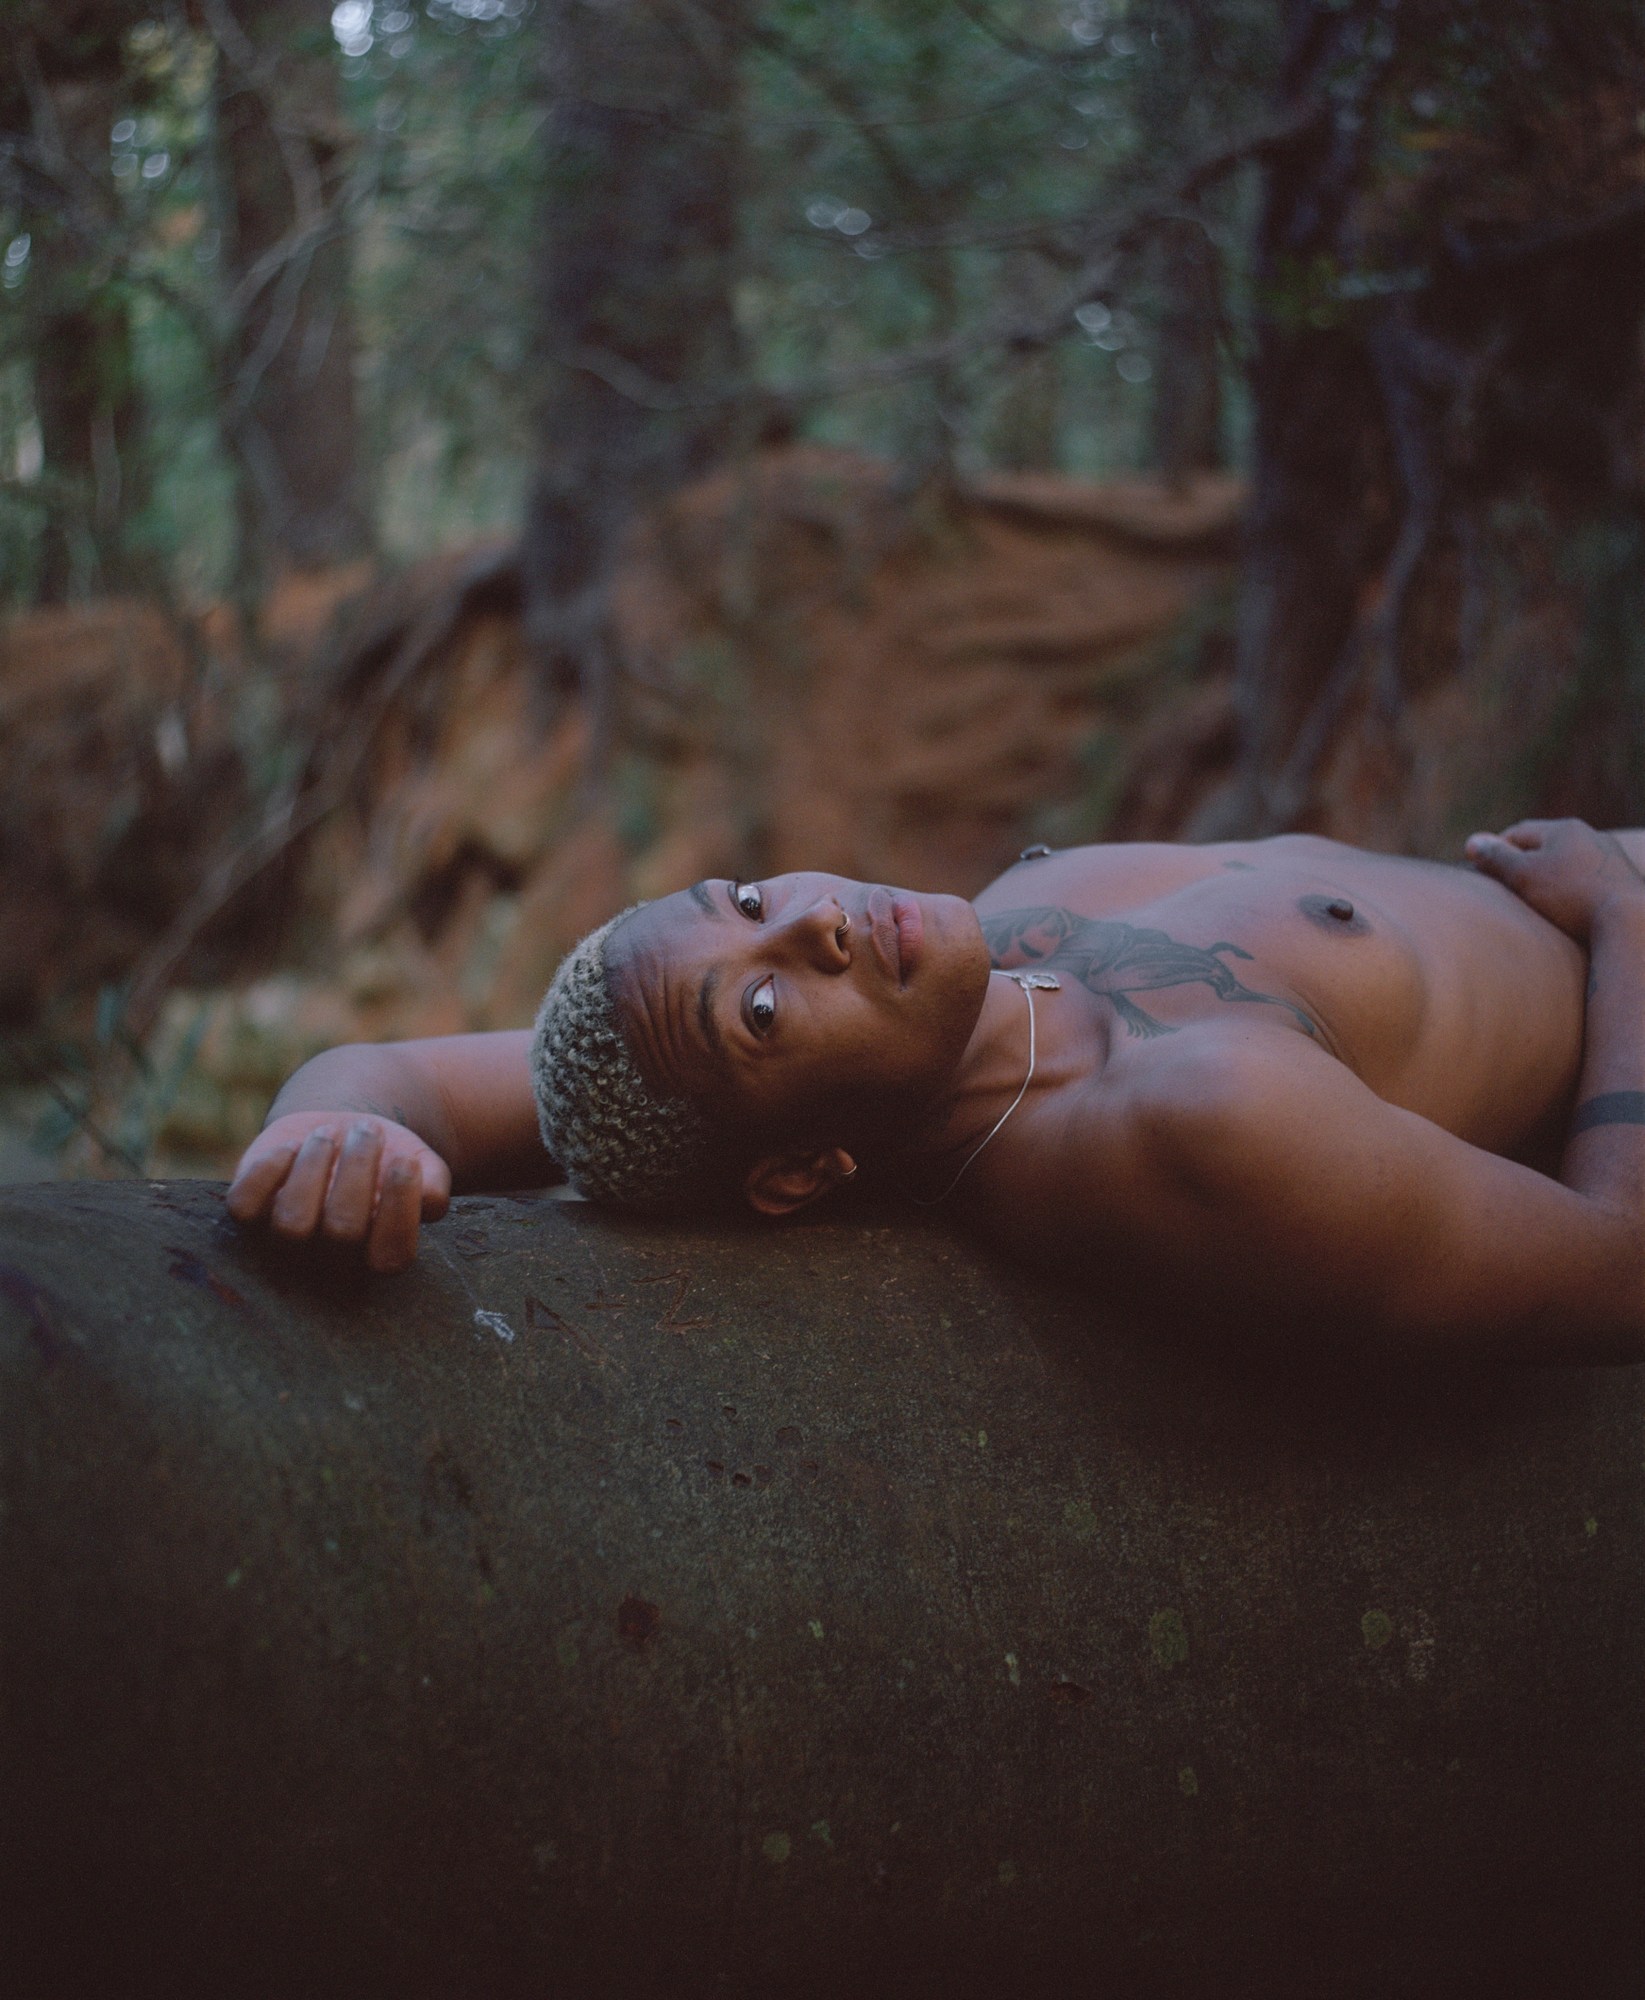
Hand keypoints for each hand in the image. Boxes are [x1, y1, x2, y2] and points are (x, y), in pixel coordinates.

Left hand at [226, 1112, 451, 1271]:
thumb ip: (434, 1184)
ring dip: (315, 1167)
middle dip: (358, 1169)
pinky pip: (245, 1206)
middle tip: (367, 1130)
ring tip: (330, 1133)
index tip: (405, 1160)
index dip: (400, 1208)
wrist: (341, 1132)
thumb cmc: (388, 1159)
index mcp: (379, 1257)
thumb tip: (429, 1199)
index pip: (390, 1257)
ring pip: (292, 1223)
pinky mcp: (250, 1214)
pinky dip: (268, 1170)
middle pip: (343, 1231)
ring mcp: (284, 1242)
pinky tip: (292, 1147)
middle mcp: (331, 1261)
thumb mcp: (421, 1165)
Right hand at [1464, 817, 1644, 944]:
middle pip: (1546, 847)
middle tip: (1506, 888)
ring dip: (1550, 878)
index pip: (1517, 833)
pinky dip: (1572, 892)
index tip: (1480, 873)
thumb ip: (1496, 858)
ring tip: (1537, 902)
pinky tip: (1569, 910)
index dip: (1495, 852)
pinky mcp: (1622, 883)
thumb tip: (1472, 841)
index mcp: (1565, 828)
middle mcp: (1591, 836)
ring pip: (1569, 865)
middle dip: (1524, 864)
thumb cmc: (1571, 896)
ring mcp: (1610, 859)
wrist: (1630, 921)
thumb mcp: (1524, 875)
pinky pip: (1588, 882)